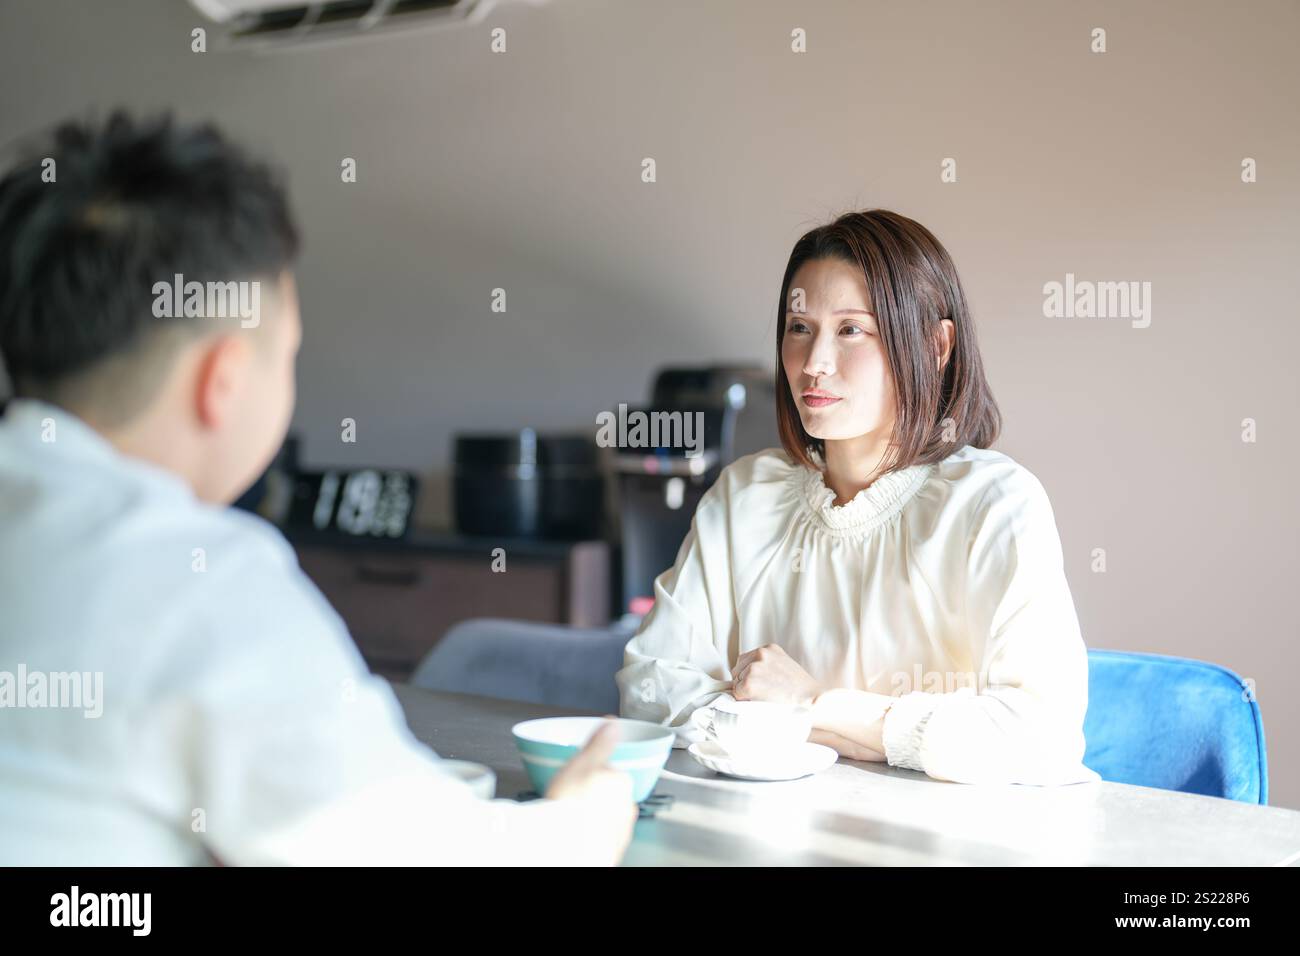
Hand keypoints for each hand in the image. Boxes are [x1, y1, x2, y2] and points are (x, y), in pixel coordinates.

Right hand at [545, 719, 637, 864]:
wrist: (566, 846)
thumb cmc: (570, 804)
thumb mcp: (582, 762)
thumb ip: (600, 743)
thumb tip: (613, 723)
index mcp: (622, 781)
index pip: (608, 771)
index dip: (589, 773)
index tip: (575, 778)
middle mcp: (627, 806)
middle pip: (609, 794)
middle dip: (593, 795)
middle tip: (570, 798)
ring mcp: (621, 830)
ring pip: (607, 816)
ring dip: (594, 815)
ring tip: (571, 818)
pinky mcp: (613, 850)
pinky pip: (602, 837)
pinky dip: (593, 834)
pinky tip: (577, 833)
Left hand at [732, 643, 825, 706]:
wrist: (811, 701)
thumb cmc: (801, 690)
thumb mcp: (784, 666)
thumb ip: (768, 666)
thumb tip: (749, 675)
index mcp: (769, 648)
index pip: (745, 660)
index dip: (749, 675)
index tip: (761, 685)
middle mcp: (760, 654)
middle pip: (737, 670)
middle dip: (744, 682)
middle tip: (763, 693)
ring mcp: (753, 667)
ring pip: (736, 682)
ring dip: (745, 692)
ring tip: (765, 697)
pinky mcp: (749, 682)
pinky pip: (737, 694)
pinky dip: (745, 700)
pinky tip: (760, 702)